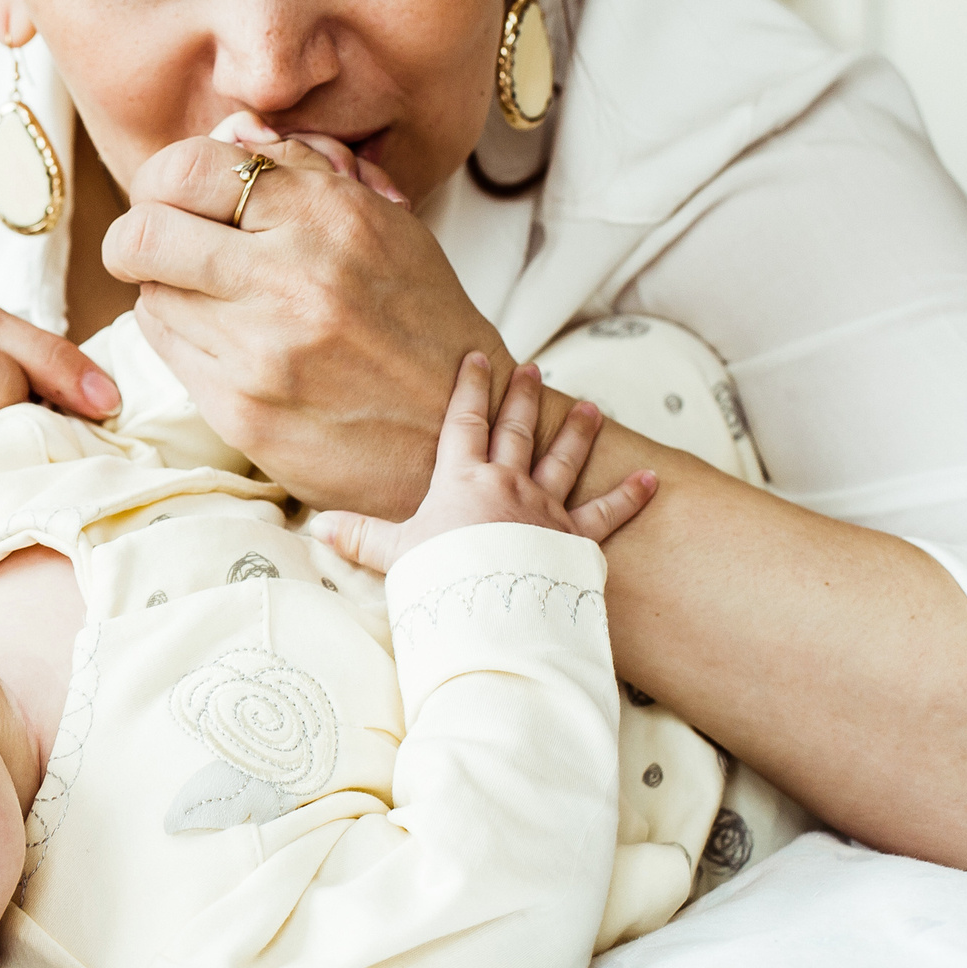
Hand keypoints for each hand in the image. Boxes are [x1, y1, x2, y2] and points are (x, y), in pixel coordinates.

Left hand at [108, 127, 512, 519]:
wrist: (452, 429)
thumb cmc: (416, 317)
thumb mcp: (381, 222)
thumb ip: (301, 170)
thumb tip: (229, 131)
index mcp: (327, 217)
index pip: (186, 170)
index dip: (159, 179)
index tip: (166, 194)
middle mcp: (290, 281)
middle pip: (142, 235)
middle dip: (133, 234)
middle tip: (152, 242)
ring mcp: (260, 352)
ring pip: (149, 293)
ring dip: (165, 286)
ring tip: (212, 294)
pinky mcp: (240, 410)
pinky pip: (165, 348)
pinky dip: (179, 332)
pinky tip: (221, 334)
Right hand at [309, 355, 656, 573]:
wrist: (490, 610)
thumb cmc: (440, 581)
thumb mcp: (394, 556)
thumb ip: (360, 538)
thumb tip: (315, 527)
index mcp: (462, 480)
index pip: (464, 421)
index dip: (471, 386)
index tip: (478, 357)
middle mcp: (507, 484)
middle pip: (516, 430)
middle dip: (523, 396)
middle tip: (534, 367)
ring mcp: (544, 510)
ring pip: (564, 459)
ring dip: (578, 431)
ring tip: (591, 407)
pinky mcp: (575, 541)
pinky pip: (606, 515)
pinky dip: (629, 497)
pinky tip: (650, 478)